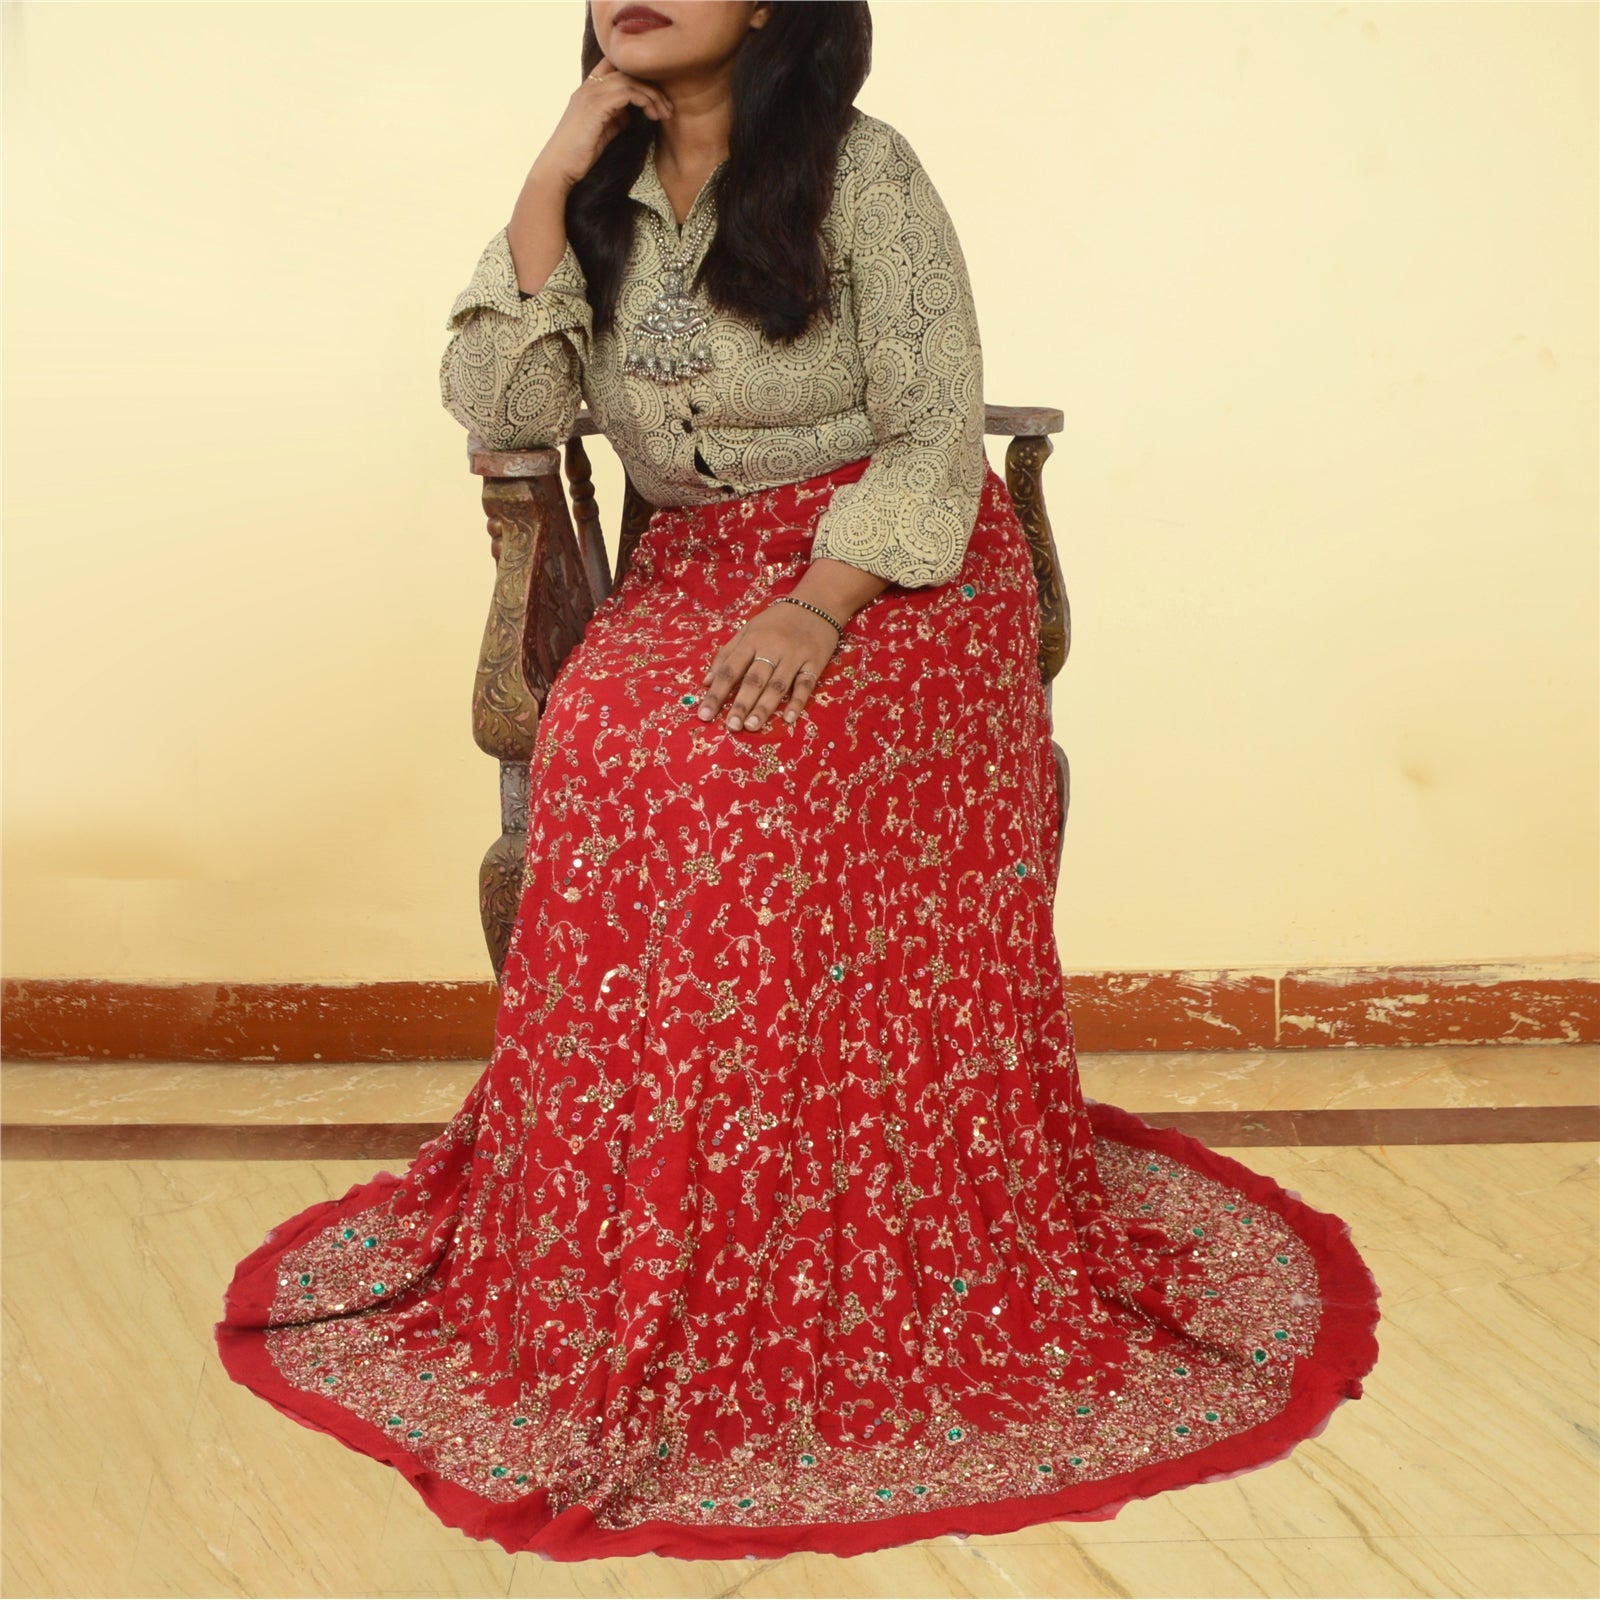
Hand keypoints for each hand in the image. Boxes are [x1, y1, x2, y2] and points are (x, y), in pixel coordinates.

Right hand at [533, 57, 674, 191]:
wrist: (559, 167)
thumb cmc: (579, 155)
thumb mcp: (602, 132)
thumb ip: (615, 118)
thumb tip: (631, 114)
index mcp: (589, 89)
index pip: (616, 67)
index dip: (639, 77)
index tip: (656, 98)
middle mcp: (589, 85)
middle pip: (628, 70)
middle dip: (653, 87)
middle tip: (668, 108)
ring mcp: (591, 93)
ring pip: (631, 80)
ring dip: (653, 95)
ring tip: (665, 114)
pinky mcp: (596, 105)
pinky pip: (628, 92)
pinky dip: (645, 101)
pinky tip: (653, 115)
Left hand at [695, 601, 842, 731]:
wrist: (817, 604)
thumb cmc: (777, 621)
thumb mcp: (748, 630)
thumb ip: (727, 654)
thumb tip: (706, 681)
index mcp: (752, 640)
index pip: (730, 670)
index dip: (716, 693)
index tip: (704, 714)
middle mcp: (772, 648)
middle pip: (754, 679)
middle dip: (741, 704)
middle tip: (731, 727)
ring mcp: (794, 656)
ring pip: (777, 685)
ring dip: (764, 707)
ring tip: (751, 726)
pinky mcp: (815, 662)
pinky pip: (805, 684)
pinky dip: (797, 702)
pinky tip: (788, 719)